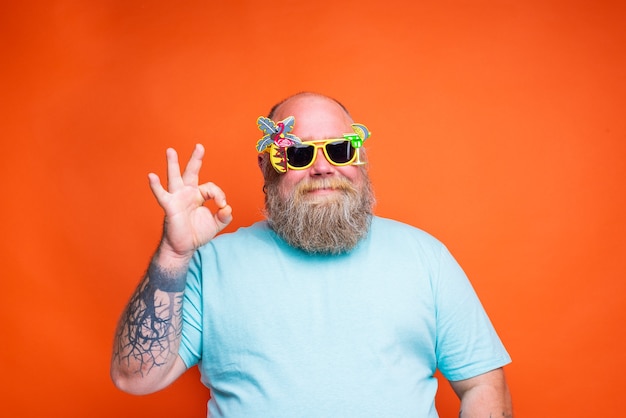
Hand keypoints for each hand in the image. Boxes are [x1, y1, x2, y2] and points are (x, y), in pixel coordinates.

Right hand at [148, 144, 232, 259]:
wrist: (183, 248)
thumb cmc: (196, 233)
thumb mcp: (216, 224)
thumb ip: (224, 216)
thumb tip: (227, 208)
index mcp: (198, 195)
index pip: (211, 188)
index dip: (219, 195)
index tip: (222, 206)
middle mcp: (187, 193)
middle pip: (191, 172)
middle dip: (195, 159)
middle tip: (199, 146)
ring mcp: (177, 198)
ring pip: (175, 178)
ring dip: (173, 164)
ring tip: (171, 151)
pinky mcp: (170, 207)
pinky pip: (162, 195)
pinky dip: (156, 186)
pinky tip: (151, 176)